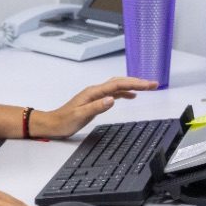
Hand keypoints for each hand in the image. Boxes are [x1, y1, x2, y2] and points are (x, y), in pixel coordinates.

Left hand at [32, 76, 158, 138]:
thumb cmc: (63, 121)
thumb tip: (112, 99)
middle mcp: (95, 91)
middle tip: (154, 84)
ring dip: (133, 85)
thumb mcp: (80, 116)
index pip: (118, 85)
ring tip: (147, 87)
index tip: (149, 85)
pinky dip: (124, 92)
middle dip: (138, 81)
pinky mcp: (95, 100)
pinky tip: (130, 95)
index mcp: (93, 92)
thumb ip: (96, 107)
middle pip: (120, 82)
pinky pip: (114, 92)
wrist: (51, 123)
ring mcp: (95, 95)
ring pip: (118, 86)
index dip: (135, 84)